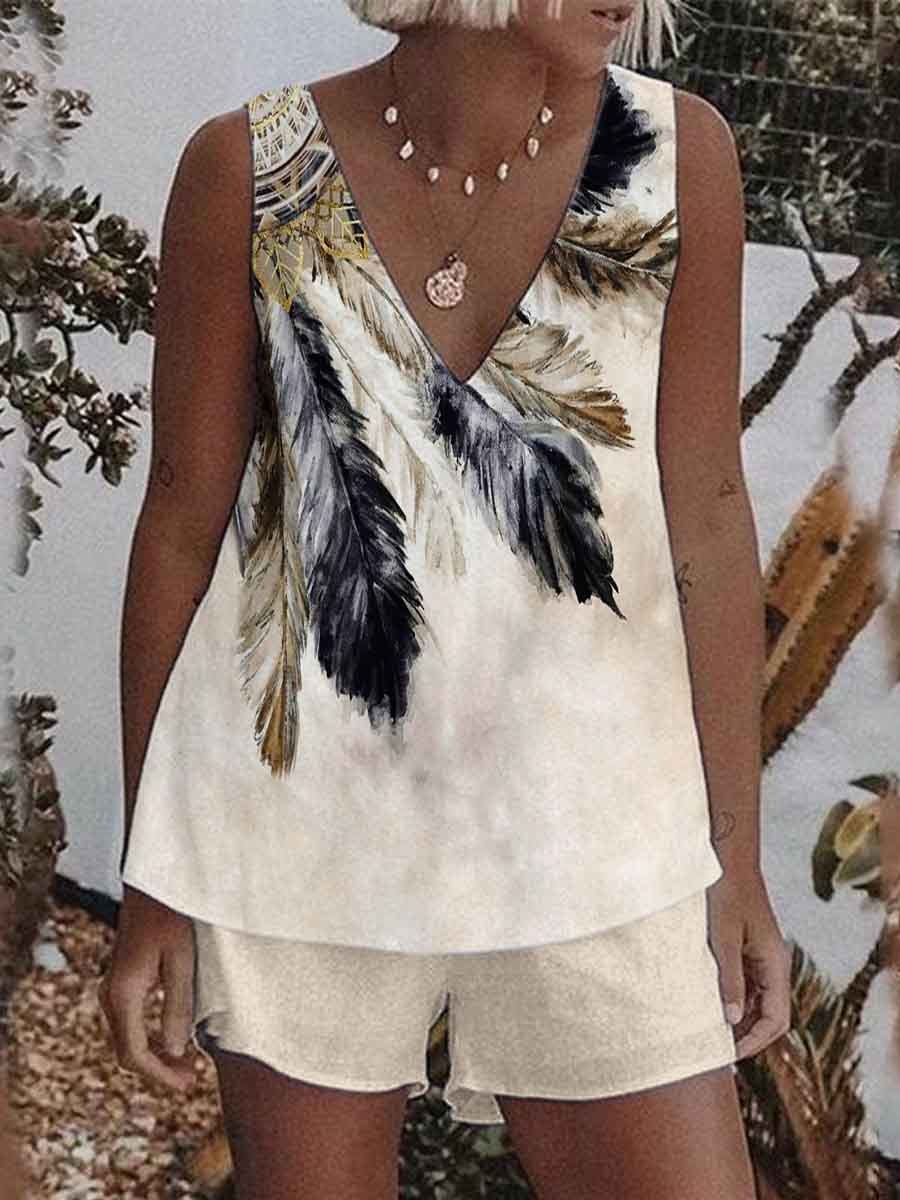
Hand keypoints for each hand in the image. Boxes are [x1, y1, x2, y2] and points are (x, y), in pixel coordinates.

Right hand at [98, 885, 196, 1092]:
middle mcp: (111, 996)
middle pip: (127, 1052)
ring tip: (187, 1066)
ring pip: (127, 1040)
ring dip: (154, 1057)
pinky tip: (174, 1040)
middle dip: (158, 1070)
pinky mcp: (121, 983)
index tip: (187, 1084)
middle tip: (191, 1080)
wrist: (152, 884)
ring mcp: (112, 990)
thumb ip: (177, 1005)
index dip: (159, 1075)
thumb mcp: (181, 960)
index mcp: (124, 994)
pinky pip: (129, 1024)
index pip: (134, 1053)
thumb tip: (175, 1051)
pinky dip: (149, 1039)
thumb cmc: (171, 916)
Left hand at [707, 868, 791, 1059]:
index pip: (776, 1019)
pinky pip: (744, 983)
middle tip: (712, 1050)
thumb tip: (731, 1020)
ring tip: (706, 1031)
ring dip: (736, 1017)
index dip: (754, 1041)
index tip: (726, 1054)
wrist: (726, 856)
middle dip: (745, 1034)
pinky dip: (730, 997)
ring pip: (755, 1000)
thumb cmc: (725, 891)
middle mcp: (773, 964)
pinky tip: (705, 1003)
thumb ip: (728, 978)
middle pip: (767, 1014)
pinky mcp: (746, 948)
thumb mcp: (723, 937)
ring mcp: (760, 957)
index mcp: (775, 964)